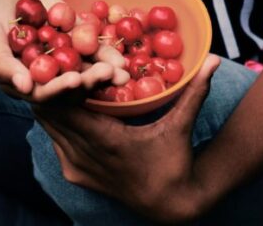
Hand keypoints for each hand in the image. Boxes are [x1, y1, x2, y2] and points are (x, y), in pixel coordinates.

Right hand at [0, 0, 123, 101]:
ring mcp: (61, 55)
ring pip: (86, 65)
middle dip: (91, 80)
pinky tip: (120, 48)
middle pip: (72, 83)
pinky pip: (90, 42)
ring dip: (105, 67)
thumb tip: (25, 87)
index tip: (76, 82)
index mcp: (26, 83)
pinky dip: (104, 46)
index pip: (46, 93)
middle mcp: (47, 74)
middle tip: (110, 76)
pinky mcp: (71, 35)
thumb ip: (2, 65)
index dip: (61, 89)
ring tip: (123, 69)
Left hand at [33, 54, 220, 223]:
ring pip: (48, 126)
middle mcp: (85, 156)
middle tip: (59, 57)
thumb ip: (195, 90)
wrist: (168, 205)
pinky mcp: (73, 174)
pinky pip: (54, 139)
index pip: (70, 107)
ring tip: (58, 72)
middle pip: (51, 114)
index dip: (65, 82)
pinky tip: (65, 100)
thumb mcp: (182, 125)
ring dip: (53, 101)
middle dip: (54, 86)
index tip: (70, 58)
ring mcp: (76, 167)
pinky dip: (56, 119)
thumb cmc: (175, 161)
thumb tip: (214, 58)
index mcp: (107, 142)